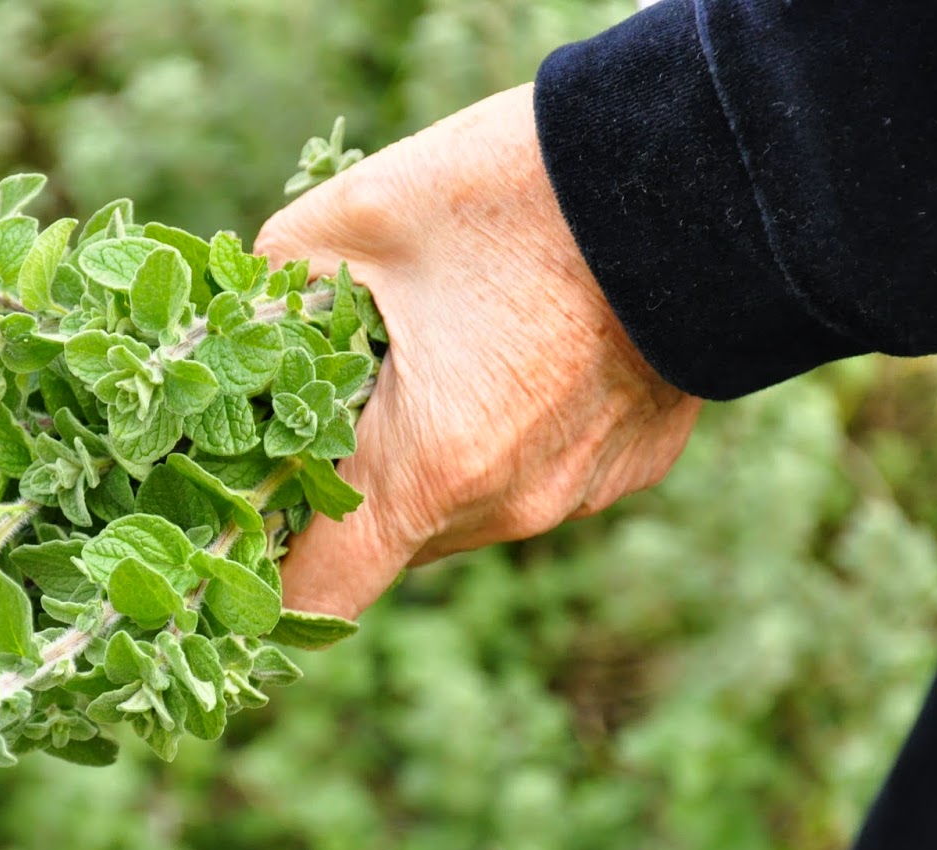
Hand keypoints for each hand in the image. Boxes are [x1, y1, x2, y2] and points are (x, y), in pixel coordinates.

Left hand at [257, 83, 701, 618]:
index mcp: (428, 471)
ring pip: (457, 507)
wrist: (703, 167)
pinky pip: (531, 474)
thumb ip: (268, 294)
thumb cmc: (518, 195)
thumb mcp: (351, 222)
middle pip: (385, 541)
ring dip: (423, 455)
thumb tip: (240, 334)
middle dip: (341, 486)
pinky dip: (498, 434)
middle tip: (322, 398)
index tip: (234, 531)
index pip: (314, 595)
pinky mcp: (628, 467)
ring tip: (429, 354)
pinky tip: (510, 347)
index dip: (260, 576)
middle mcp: (507, 508)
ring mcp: (576, 494)